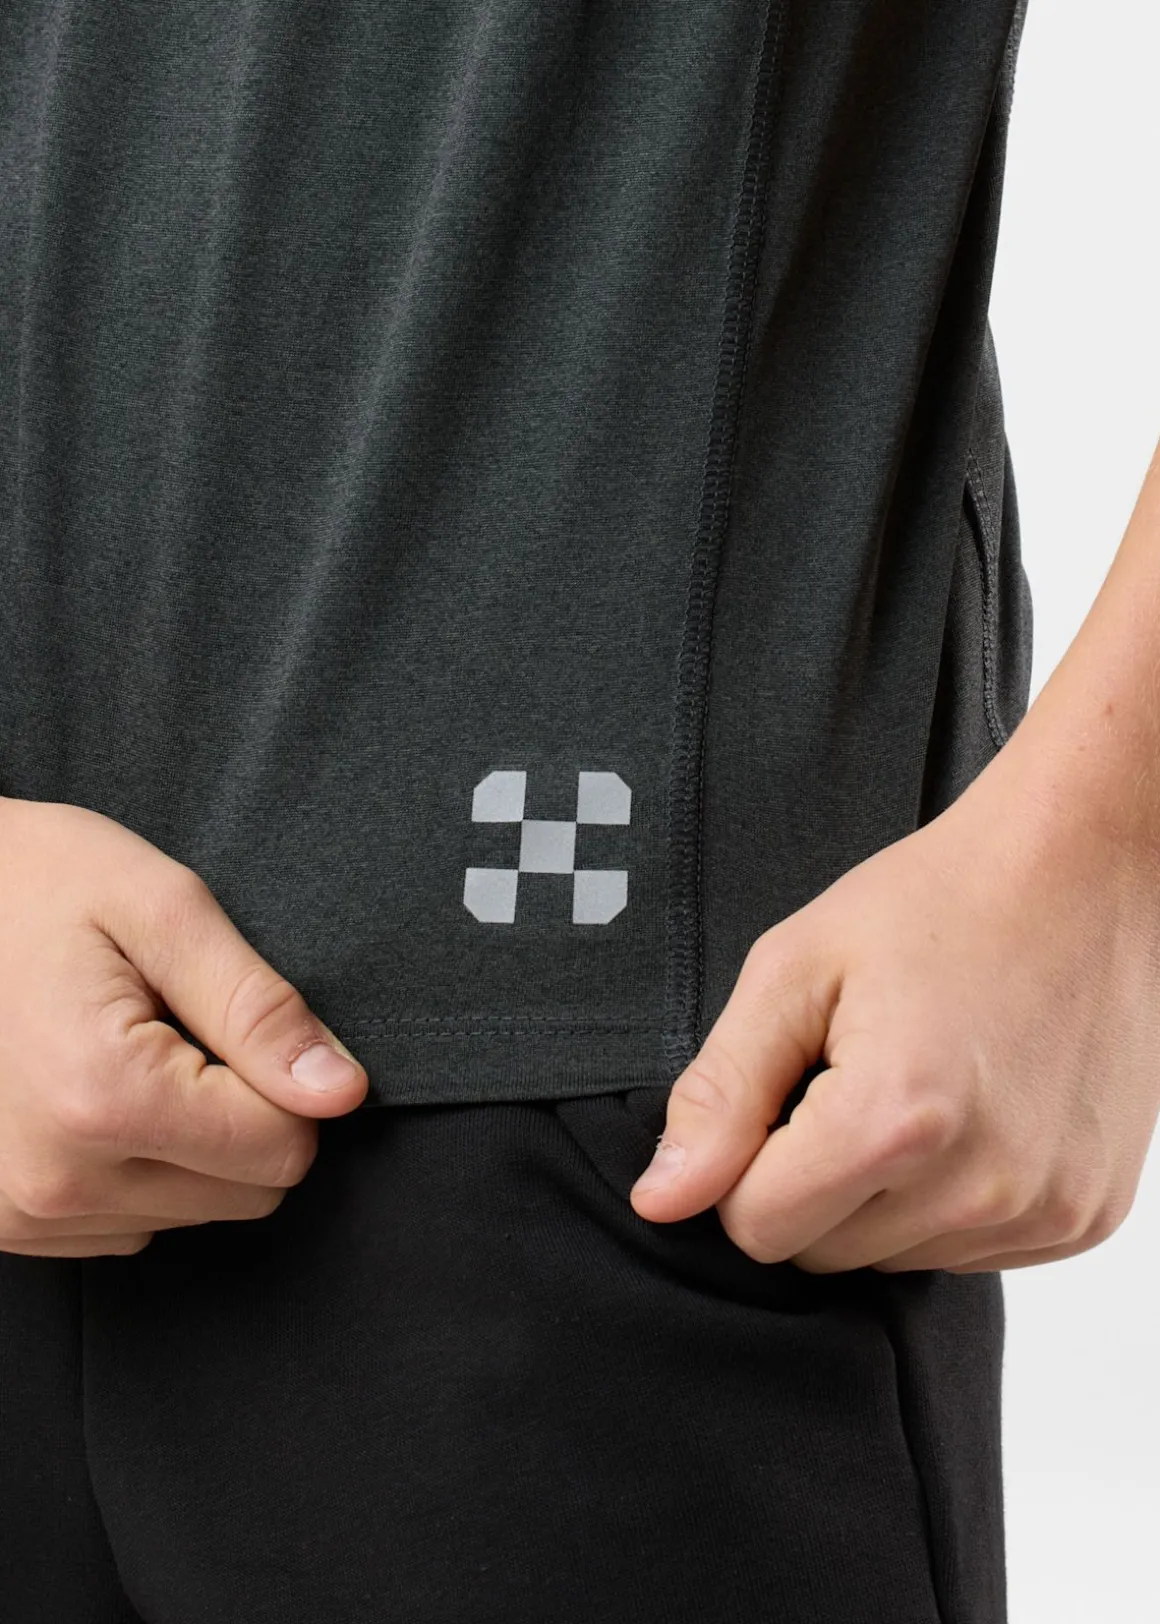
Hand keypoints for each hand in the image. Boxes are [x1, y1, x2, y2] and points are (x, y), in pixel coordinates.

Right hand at [0, 796, 367, 1257]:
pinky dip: (133, 1166)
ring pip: (193, 1212)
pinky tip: (91, 1094)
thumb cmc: (36, 884)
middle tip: (174, 1031)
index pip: (283, 1147)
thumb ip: (260, 1009)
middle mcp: (56, 1181)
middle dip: (238, 1114)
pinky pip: (130, 1226)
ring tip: (122, 1053)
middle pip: (246, 1192)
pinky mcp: (6, 1226)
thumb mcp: (165, 910)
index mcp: (104, 1099)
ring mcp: (20, 1214)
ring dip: (184, 1143)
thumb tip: (341, 1093)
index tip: (228, 1022)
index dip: (283, 1079)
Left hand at [629, 762, 1159, 1272]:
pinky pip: (969, 1251)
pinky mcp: (1084, 1217)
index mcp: (895, 1121)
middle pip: (824, 1254)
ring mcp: (1044, 1210)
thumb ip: (720, 1094)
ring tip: (920, 1084)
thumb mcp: (795, 971)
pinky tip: (971, 1111)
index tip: (785, 1092)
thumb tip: (661, 1197)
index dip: (747, 1162)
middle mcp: (980, 1187)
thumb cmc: (941, 902)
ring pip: (895, 1259)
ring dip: (883, 1194)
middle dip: (812, 1179)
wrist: (1080, 870)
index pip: (757, 1228)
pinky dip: (951, 1197)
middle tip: (853, 1074)